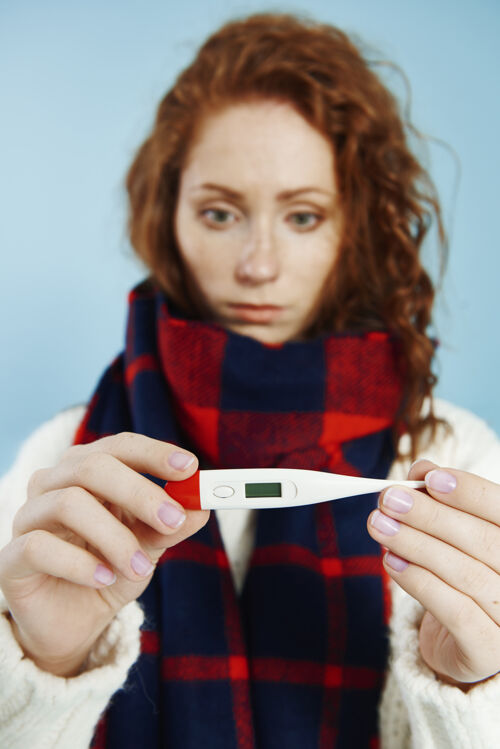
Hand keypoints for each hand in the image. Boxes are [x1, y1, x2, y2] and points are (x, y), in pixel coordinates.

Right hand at [0, 433, 208, 675]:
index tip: (190, 468)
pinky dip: (79, 563)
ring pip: (68, 503)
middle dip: (139, 491)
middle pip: (92, 466)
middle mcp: (54, 484)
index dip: (154, 452)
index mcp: (87, 471)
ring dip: (114, 536)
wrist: (73, 622)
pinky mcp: (12, 557)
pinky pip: (39, 546)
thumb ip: (169, 526)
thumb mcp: (148, 547)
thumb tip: (200, 508)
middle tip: (172, 520)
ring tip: (140, 567)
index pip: (119, 446)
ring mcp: (29, 517)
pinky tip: (104, 578)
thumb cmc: (109, 570)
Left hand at [367, 459, 499, 686]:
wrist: (465, 642)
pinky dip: (420, 582)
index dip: (471, 493)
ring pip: (466, 574)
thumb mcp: (454, 532)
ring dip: (416, 544)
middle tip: (388, 500)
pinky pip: (454, 611)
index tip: (429, 478)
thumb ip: (441, 498)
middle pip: (484, 542)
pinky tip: (391, 562)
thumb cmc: (463, 573)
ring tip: (380, 526)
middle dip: (431, 516)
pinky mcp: (489, 650)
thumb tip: (421, 470)